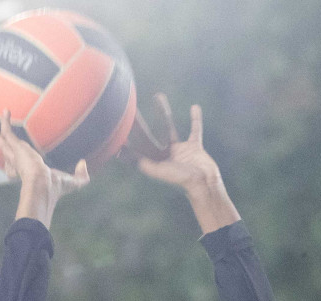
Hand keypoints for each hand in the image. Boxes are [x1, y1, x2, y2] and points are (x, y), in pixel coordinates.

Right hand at [0, 113, 88, 228]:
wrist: (42, 186)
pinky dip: (6, 122)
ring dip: (0, 132)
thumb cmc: (56, 188)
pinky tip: (6, 111)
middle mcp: (20, 165)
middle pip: (8, 153)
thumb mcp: (73, 182)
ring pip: (4, 142)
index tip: (18, 161)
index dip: (19, 166)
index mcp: (30, 173)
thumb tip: (83, 164)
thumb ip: (81, 175)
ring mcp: (15, 156)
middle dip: (3, 145)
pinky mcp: (15, 148)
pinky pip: (8, 132)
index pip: (22, 167)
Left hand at [136, 95, 239, 233]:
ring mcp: (179, 151)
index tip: (115, 128)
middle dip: (139, 122)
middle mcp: (164, 155)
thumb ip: (144, 163)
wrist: (205, 185)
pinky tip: (194, 107)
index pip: (136, 149)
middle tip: (130, 107)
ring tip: (158, 95)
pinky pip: (195, 130)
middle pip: (148, 135)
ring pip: (168, 127)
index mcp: (154, 163)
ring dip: (163, 112)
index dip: (126, 140)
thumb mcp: (161, 172)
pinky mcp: (194, 147)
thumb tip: (124, 155)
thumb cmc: (182, 181)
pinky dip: (195, 120)